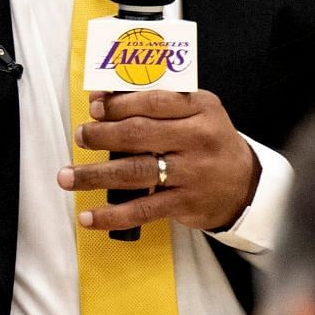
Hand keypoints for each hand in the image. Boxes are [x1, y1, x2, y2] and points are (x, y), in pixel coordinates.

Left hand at [59, 90, 258, 232]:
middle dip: (101, 135)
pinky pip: (143, 209)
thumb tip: (101, 97)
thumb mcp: (194, 113)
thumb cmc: (207, 142)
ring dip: (95, 175)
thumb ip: (155, 103)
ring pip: (135, 172)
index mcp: (200, 108)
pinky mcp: (186, 203)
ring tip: (67, 177)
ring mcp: (193, 173)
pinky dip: (112, 215)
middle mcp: (198, 139)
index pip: (153, 101)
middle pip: (139, 134)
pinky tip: (88, 216)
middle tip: (80, 137)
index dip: (118, 104)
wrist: (247, 185)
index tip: (93, 108)